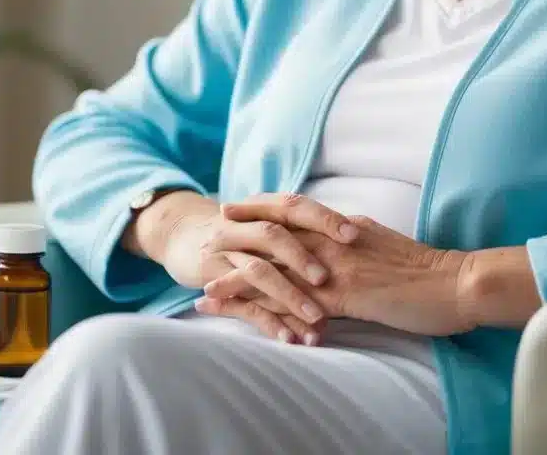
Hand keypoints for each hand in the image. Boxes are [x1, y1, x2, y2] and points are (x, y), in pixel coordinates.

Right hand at [151, 193, 361, 342]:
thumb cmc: (245, 233)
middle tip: (330, 278)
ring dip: (289, 296)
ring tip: (317, 318)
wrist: (185, 236)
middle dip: (304, 257)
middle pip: (275, 235)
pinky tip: (289, 339)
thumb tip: (360, 246)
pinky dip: (266, 322)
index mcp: (264, 209)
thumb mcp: (272, 223)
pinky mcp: (215, 280)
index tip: (355, 235)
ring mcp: (227, 253)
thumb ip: (306, 233)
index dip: (324, 219)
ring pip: (259, 272)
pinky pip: (242, 303)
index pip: (296, 207)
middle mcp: (243, 226)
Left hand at [198, 213, 475, 336]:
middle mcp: (336, 241)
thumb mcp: (387, 244)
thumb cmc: (430, 270)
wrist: (459, 282)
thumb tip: (342, 236)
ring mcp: (339, 266)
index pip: (292, 217)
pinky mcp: (348, 295)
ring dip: (240, 282)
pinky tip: (250, 321)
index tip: (232, 216)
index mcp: (345, 227)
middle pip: (273, 240)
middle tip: (203, 252)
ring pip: (277, 270)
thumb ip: (359, 241)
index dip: (259, 216)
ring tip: (209, 292)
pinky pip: (299, 303)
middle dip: (237, 246)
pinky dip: (271, 312)